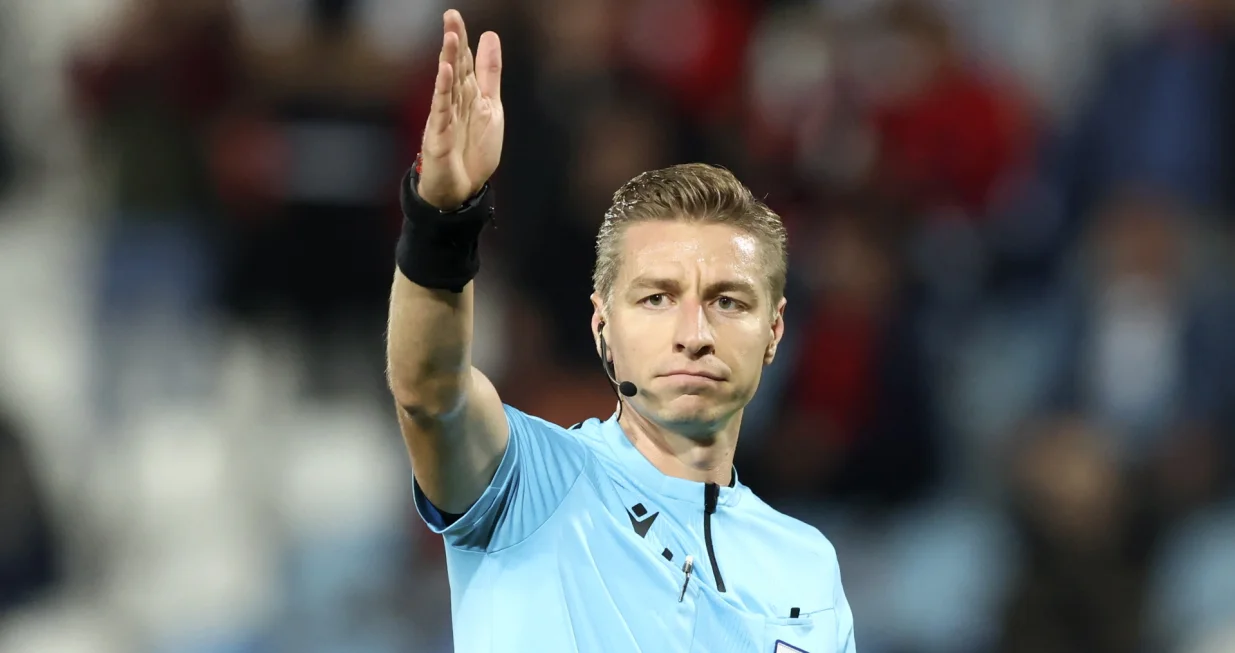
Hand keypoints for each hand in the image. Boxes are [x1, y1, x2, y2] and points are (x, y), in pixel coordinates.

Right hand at [417, 10, 502, 209]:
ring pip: (447, 86)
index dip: (462, 40)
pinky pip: (441, 112)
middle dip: (453, 43)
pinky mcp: (439, 136)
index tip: (454, 16)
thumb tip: (490, 36)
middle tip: (450, 17)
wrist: (463, 189)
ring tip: (451, 38)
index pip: (464, 62)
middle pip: (454, 69)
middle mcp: (453, 103)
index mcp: (466, 95)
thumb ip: (489, 74)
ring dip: (449, 62)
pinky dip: (443, 93)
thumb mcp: (490, 106)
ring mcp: (444, 118)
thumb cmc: (473, 149)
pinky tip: (445, 74)